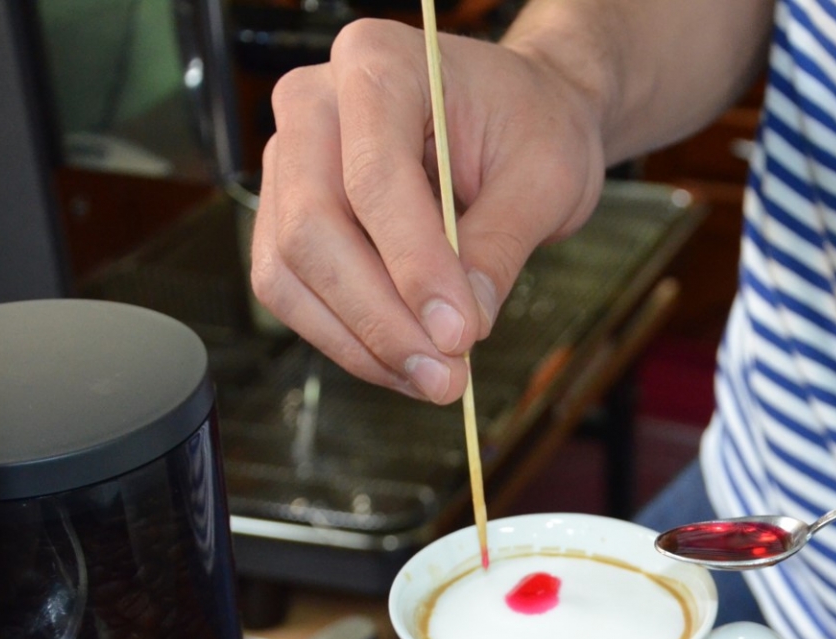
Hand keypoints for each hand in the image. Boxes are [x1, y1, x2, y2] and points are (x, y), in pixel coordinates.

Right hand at [251, 19, 605, 402]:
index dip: (413, 266)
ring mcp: (291, 160)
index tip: (459, 334)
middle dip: (379, 318)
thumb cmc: (532, 124)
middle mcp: (315, 104)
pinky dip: (348, 339)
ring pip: (291, 270)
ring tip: (433, 379)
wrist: (519, 114)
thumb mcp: (546, 176)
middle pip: (313, 227)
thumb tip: (459, 328)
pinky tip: (406, 363)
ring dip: (360, 341)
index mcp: (377, 63)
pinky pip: (294, 290)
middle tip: (445, 375)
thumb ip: (499, 246)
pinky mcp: (289, 213)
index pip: (374, 177)